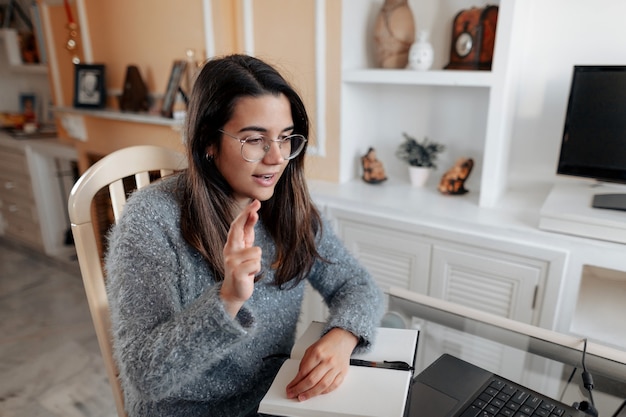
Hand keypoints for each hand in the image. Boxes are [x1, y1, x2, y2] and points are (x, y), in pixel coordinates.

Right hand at [220, 199, 260, 316]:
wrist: (235, 291)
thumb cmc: (242, 268)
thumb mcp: (246, 248)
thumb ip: (248, 233)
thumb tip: (254, 214)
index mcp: (231, 244)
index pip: (237, 225)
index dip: (245, 213)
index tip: (255, 203)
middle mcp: (229, 250)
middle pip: (238, 229)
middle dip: (246, 216)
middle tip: (255, 205)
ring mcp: (231, 262)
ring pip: (256, 251)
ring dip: (257, 261)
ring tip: (250, 268)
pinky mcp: (237, 273)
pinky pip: (256, 264)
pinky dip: (256, 269)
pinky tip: (249, 275)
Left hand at [285, 328, 357, 400]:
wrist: (342, 339)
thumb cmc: (326, 344)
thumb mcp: (311, 349)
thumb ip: (304, 363)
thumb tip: (298, 379)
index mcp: (317, 353)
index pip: (304, 372)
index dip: (295, 382)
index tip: (290, 387)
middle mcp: (328, 360)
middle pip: (312, 380)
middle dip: (300, 389)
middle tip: (293, 394)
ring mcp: (336, 367)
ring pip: (322, 386)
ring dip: (310, 394)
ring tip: (302, 396)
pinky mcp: (343, 372)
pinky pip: (333, 386)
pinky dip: (324, 392)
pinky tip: (317, 393)